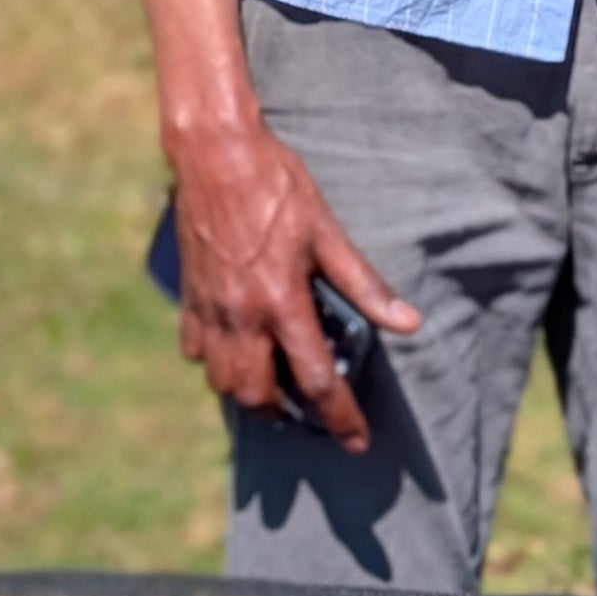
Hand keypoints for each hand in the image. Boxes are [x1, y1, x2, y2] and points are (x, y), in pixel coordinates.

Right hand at [168, 117, 420, 453]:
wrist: (215, 154)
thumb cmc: (276, 186)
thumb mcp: (327, 231)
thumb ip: (364, 283)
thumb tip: (408, 322)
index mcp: (282, 304)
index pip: (316, 382)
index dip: (340, 418)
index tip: (357, 441)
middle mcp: (242, 317)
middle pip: (260, 397)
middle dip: (286, 414)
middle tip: (307, 410)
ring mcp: (210, 310)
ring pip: (222, 383)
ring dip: (249, 394)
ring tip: (272, 384)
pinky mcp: (188, 296)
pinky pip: (195, 350)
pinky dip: (215, 361)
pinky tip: (234, 346)